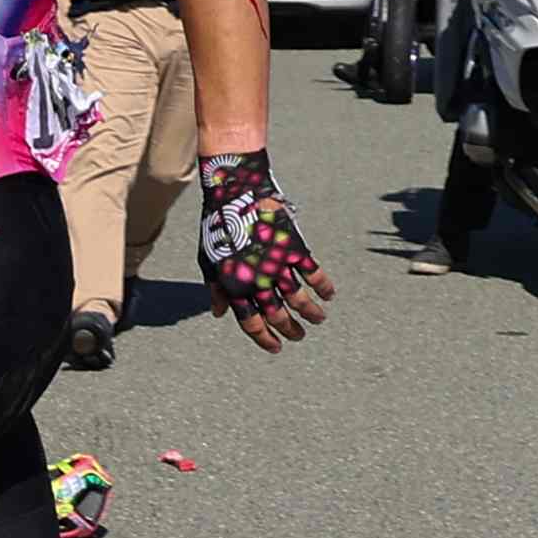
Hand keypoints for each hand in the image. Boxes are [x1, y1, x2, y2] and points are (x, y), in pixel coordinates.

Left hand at [196, 151, 332, 349]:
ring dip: (310, 314)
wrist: (235, 190)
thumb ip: (215, 288)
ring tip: (318, 320)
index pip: (252, 323)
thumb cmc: (218, 225)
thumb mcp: (208, 260)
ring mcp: (277, 265)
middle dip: (290, 330)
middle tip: (298, 337)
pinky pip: (314, 274)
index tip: (276, 346)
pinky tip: (329, 295)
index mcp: (234, 286)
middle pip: (278, 315)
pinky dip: (323, 287)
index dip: (265, 338)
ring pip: (299, 300)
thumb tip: (219, 313)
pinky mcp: (294, 248)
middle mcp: (257, 281)